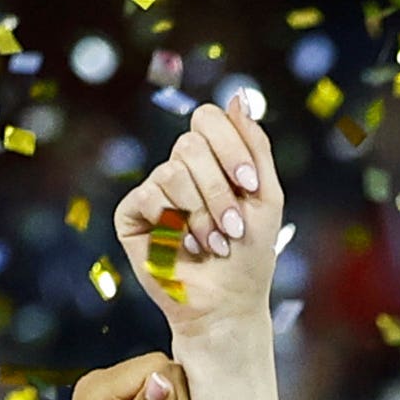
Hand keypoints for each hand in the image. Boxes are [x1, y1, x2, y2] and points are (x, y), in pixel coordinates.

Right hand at [112, 94, 285, 340]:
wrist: (228, 304)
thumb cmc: (251, 255)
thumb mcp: (266, 196)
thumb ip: (255, 145)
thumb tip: (238, 95)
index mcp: (211, 158)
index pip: (208, 119)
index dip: (229, 147)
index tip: (249, 186)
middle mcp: (180, 168)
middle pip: (189, 143)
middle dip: (218, 189)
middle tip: (232, 229)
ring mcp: (155, 190)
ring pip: (172, 172)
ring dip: (201, 213)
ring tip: (212, 243)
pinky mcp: (132, 214)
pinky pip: (149, 195)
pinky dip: (175, 224)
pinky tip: (185, 247)